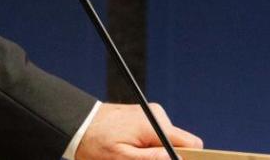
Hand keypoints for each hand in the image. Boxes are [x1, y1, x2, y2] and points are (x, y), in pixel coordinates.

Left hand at [74, 102, 202, 159]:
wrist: (79, 123)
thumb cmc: (96, 142)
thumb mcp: (122, 158)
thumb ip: (152, 159)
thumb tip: (177, 159)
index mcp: (154, 126)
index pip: (191, 143)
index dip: (188, 159)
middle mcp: (157, 116)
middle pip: (178, 144)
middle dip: (166, 157)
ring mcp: (150, 114)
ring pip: (166, 140)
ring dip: (155, 152)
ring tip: (130, 156)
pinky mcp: (144, 116)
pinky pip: (156, 134)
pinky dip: (148, 145)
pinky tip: (130, 148)